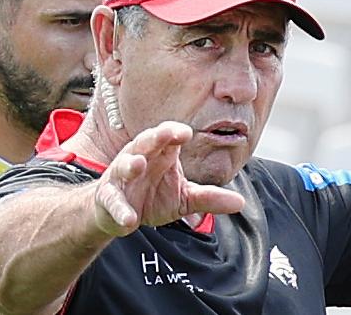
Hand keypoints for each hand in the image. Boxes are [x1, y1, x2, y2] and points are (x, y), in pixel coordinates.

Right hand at [93, 121, 244, 236]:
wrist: (118, 214)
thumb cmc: (153, 196)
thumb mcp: (184, 198)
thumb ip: (209, 198)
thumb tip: (241, 203)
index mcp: (160, 153)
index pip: (168, 136)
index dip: (175, 132)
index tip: (187, 133)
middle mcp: (140, 158)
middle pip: (146, 141)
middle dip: (156, 136)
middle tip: (167, 133)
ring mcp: (122, 177)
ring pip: (124, 165)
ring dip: (130, 163)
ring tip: (138, 165)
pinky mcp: (109, 198)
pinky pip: (113, 201)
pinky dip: (120, 209)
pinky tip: (129, 219)